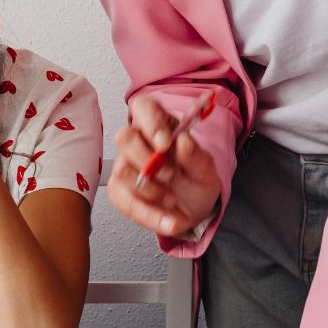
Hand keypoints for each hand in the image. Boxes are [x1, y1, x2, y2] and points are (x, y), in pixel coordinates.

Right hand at [108, 94, 220, 236]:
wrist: (194, 210)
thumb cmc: (197, 181)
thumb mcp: (207, 170)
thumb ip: (196, 156)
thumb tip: (183, 141)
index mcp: (160, 126)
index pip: (144, 107)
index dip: (151, 122)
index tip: (165, 143)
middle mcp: (138, 142)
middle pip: (124, 137)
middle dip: (147, 159)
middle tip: (170, 175)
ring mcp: (125, 166)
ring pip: (122, 170)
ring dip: (152, 190)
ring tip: (173, 199)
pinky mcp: (120, 191)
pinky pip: (125, 201)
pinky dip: (150, 215)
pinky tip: (169, 220)